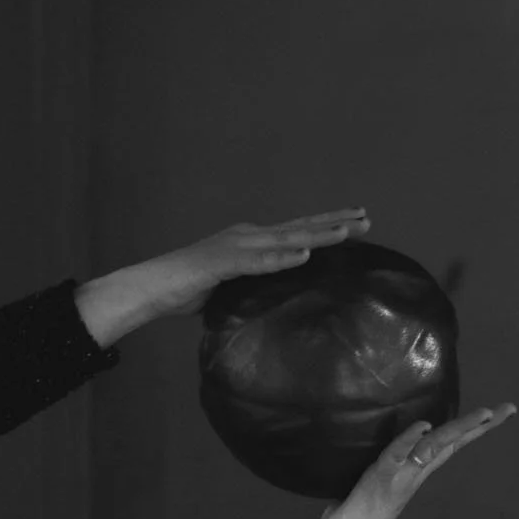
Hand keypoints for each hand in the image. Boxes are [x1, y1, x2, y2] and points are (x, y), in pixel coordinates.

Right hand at [76, 209, 369, 345]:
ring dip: (317, 235)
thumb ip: (253, 286)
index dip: (326, 225)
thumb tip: (274, 300)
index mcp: (250, 241)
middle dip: (334, 223)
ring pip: (285, 239)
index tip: (355, 221)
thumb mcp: (231, 287)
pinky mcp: (222, 263)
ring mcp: (236, 247)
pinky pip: (258, 261)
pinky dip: (281, 258)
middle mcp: (248, 237)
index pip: (296, 231)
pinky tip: (304, 255)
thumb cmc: (186, 290)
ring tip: (346, 233)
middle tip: (367, 218)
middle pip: (299, 228)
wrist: (152, 287)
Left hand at [313, 404, 516, 518]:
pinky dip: (409, 440)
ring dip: (457, 430)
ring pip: (432, 449)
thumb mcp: (373, 485)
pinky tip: (425, 427)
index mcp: (413, 473)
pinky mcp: (379, 482)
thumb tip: (409, 440)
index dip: (469, 429)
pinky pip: (396, 457)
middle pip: (450, 445)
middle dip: (479, 427)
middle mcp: (412, 475)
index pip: (446, 446)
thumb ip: (391, 464)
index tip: (494, 413)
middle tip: (507, 410)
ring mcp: (398, 479)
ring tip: (483, 415)